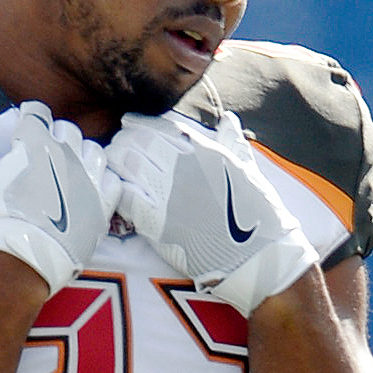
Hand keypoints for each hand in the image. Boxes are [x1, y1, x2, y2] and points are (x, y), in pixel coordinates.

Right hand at [0, 100, 110, 297]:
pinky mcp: (102, 204)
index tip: (23, 131)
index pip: (38, 113)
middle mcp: (67, 153)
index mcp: (36, 140)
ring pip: (92, 150)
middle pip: (67, 130)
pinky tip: (86, 189)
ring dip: (80, 155)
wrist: (21, 257)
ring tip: (67, 171)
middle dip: (54, 137)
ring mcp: (89, 178)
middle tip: (42, 157)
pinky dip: (100, 181)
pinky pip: (111, 180)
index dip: (29, 120)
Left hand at [105, 107, 318, 314]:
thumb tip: (228, 119)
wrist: (257, 254)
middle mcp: (183, 165)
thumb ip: (232, 141)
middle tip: (118, 151)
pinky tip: (117, 195)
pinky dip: (117, 193)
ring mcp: (168, 192)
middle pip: (136, 142)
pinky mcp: (158, 222)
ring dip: (116, 166)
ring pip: (125, 165)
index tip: (131, 129)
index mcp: (202, 148)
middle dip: (123, 144)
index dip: (140, 125)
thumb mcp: (247, 168)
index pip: (158, 125)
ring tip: (115, 170)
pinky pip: (124, 198)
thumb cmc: (256, 213)